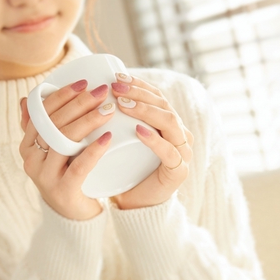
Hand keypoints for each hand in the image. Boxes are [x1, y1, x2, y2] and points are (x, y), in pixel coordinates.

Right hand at [19, 80, 114, 219]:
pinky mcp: (63, 191)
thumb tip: (27, 100)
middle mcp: (31, 158)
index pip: (41, 112)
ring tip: (108, 109)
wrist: (72, 212)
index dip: (62, 95)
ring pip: (64, 141)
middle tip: (102, 92)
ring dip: (88, 121)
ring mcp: (44, 176)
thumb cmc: (67, 173)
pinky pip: (79, 166)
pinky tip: (108, 137)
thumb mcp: (53, 150)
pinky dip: (94, 150)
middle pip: (54, 123)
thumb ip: (42, 127)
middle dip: (79, 103)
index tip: (85, 83)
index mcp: (27, 144)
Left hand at [111, 73, 193, 208]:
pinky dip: (154, 140)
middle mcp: (180, 135)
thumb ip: (122, 121)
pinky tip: (138, 130)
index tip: (116, 76)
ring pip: (169, 122)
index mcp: (169, 125)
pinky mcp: (179, 171)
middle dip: (139, 93)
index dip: (139, 84)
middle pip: (164, 105)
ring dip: (145, 110)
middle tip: (115, 87)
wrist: (137, 202)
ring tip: (123, 104)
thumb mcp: (125, 140)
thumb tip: (97, 96)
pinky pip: (169, 152)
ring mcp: (183, 152)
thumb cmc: (128, 169)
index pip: (158, 97)